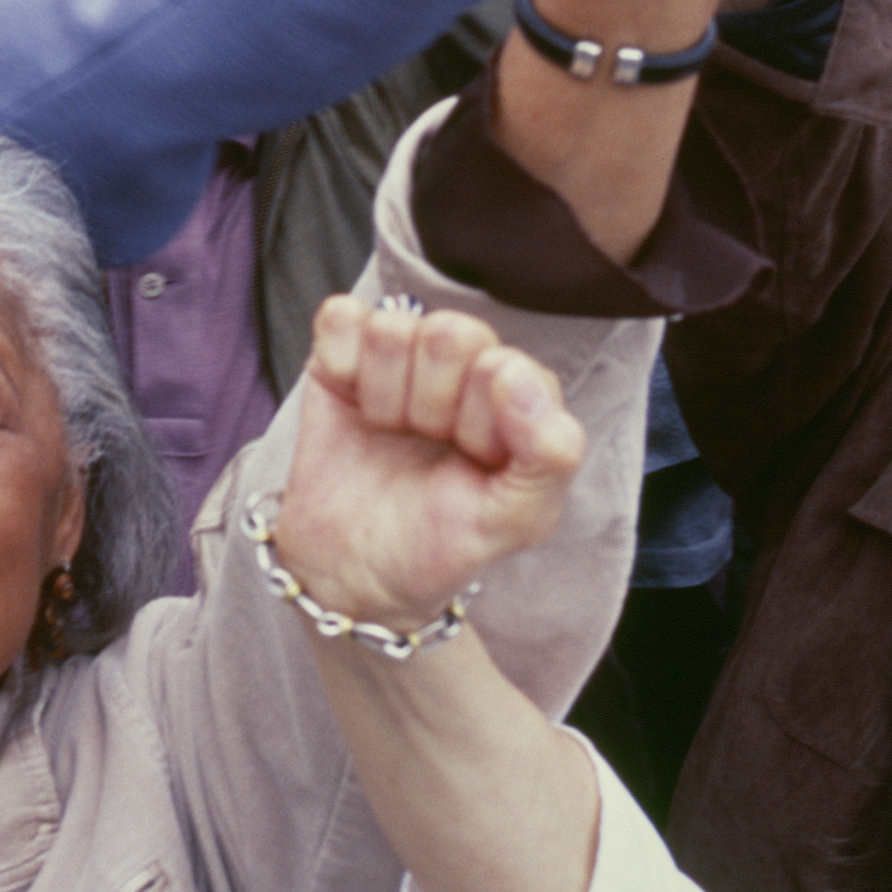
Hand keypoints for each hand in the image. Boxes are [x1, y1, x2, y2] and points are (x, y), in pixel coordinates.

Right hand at [265, 295, 588, 629]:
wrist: (352, 574)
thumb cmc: (438, 544)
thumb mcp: (516, 522)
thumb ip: (551, 455)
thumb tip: (518, 376)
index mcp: (518, 396)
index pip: (506, 366)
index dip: (482, 421)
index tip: (471, 460)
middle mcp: (463, 365)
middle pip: (450, 333)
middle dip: (433, 406)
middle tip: (427, 446)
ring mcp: (402, 356)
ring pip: (392, 329)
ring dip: (386, 396)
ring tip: (391, 433)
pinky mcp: (342, 354)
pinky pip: (340, 317)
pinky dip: (341, 363)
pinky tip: (354, 403)